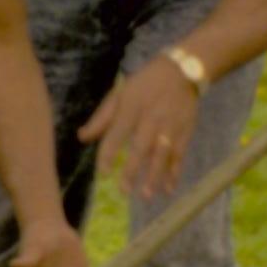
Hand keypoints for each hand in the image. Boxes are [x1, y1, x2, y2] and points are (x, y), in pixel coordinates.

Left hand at [81, 53, 203, 201]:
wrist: (182, 71)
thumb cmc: (145, 83)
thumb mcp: (120, 93)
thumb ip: (102, 117)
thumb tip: (82, 137)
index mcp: (131, 108)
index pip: (117, 134)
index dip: (108, 154)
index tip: (102, 173)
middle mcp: (151, 118)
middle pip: (141, 147)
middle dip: (132, 170)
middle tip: (124, 191)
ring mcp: (170, 126)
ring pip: (162, 154)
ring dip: (155, 176)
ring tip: (146, 196)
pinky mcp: (185, 131)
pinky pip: (179, 155)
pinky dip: (174, 172)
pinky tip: (168, 189)